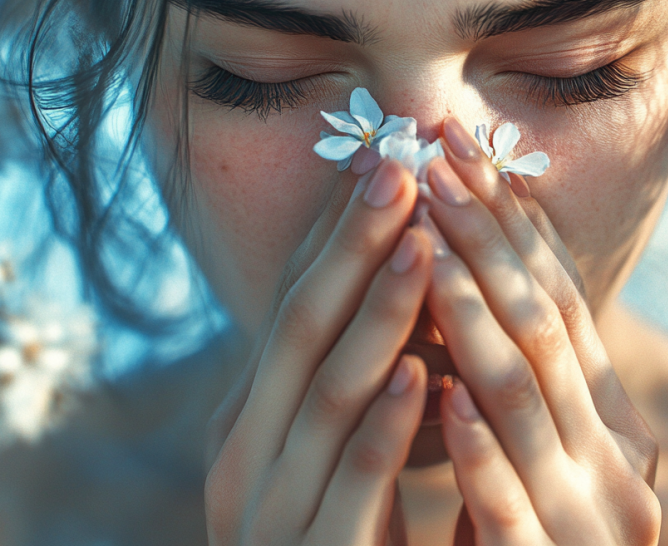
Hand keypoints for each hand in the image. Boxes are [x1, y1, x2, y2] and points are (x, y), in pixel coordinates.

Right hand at [204, 159, 434, 544]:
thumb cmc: (342, 533)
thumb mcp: (332, 445)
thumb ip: (350, 373)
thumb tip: (394, 273)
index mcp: (250, 418)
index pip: (292, 306)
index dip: (335, 233)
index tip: (380, 159)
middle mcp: (245, 454)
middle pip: (301, 331)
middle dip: (351, 247)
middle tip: (396, 168)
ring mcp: (271, 510)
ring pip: (326, 395)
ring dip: (376, 315)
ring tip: (422, 243)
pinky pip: (352, 484)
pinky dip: (385, 425)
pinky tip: (421, 374)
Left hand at [425, 118, 660, 545]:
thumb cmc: (536, 529)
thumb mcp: (536, 437)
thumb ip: (519, 365)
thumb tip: (474, 255)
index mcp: (611, 413)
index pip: (560, 297)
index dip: (510, 221)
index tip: (461, 150)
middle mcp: (618, 452)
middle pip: (545, 325)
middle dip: (485, 241)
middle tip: (436, 162)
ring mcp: (592, 514)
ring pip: (527, 398)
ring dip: (472, 317)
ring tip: (424, 247)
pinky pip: (511, 503)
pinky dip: (480, 447)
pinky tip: (444, 394)